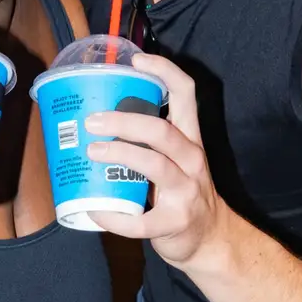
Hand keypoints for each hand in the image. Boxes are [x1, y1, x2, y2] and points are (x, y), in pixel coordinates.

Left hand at [85, 53, 221, 265]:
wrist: (210, 240)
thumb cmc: (183, 192)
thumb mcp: (176, 160)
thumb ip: (148, 141)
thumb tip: (97, 117)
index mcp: (190, 139)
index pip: (186, 94)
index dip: (163, 71)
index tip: (135, 61)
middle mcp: (192, 160)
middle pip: (162, 130)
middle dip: (124, 121)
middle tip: (92, 121)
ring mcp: (187, 192)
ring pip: (154, 165)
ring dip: (119, 156)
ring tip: (91, 152)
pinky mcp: (174, 222)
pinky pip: (141, 220)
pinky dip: (114, 216)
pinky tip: (96, 210)